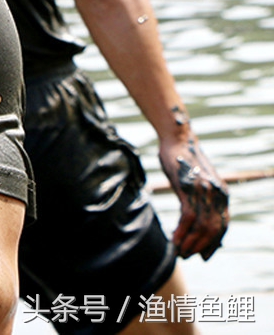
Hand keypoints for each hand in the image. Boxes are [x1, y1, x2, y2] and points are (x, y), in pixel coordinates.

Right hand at [159, 135, 228, 259]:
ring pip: (202, 226)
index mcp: (221, 193)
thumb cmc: (183, 160)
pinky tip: (173, 239)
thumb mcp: (197, 180)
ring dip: (190, 243)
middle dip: (201, 246)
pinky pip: (188, 217)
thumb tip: (196, 215)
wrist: (178, 140)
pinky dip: (181, 232)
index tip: (203, 255)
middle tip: (188, 256)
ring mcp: (204, 192)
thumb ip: (201, 196)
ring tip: (179, 252)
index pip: (223, 225)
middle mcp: (217, 194)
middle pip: (214, 229)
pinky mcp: (189, 189)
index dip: (214, 242)